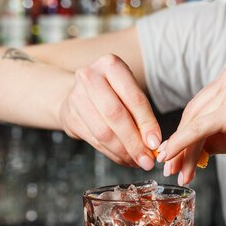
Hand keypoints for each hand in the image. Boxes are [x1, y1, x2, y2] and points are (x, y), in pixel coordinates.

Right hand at [59, 54, 160, 169]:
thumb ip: (141, 115)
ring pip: (103, 131)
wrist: (80, 93)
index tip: (155, 143)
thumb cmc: (113, 92)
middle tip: (147, 159)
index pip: (133, 98)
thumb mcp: (129, 93)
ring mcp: (76, 96)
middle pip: (115, 115)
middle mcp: (90, 76)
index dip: (146, 123)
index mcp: (111, 65)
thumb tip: (153, 144)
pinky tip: (124, 158)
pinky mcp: (69, 116)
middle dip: (134, 142)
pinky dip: (112, 153)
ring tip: (137, 161)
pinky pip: (94, 141)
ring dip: (123, 151)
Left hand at [157, 64, 225, 183]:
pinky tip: (173, 158)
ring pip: (194, 123)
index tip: (172, 153)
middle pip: (194, 113)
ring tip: (179, 172)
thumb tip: (182, 148)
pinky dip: (183, 144)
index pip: (199, 106)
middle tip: (170, 167)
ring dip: (182, 151)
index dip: (183, 132)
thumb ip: (210, 134)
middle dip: (180, 144)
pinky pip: (199, 128)